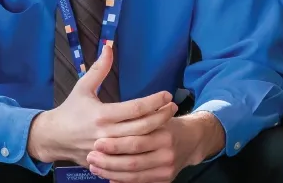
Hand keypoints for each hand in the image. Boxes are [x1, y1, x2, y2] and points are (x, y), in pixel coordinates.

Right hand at [27, 46, 176, 166]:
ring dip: (157, 132)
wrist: (53, 138)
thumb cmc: (70, 110)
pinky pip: (131, 158)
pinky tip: (156, 140)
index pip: (135, 108)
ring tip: (169, 120)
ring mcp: (108, 150)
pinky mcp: (108, 162)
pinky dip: (146, 150)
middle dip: (161, 116)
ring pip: (139, 144)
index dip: (153, 101)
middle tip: (174, 107)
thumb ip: (99, 68)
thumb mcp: (83, 86)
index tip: (167, 94)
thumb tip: (109, 46)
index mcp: (102, 114)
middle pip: (142, 127)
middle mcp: (107, 134)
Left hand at [86, 112, 225, 182]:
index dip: (115, 145)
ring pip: (134, 175)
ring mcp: (166, 168)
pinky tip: (108, 176)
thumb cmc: (168, 121)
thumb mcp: (156, 110)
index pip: (136, 142)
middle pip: (133, 161)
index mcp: (163, 133)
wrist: (191, 139)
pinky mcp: (165, 179)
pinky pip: (140, 182)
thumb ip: (141, 111)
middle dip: (110, 160)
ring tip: (95, 167)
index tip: (97, 143)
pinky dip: (122, 180)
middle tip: (91, 156)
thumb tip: (115, 108)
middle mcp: (166, 153)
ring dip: (112, 172)